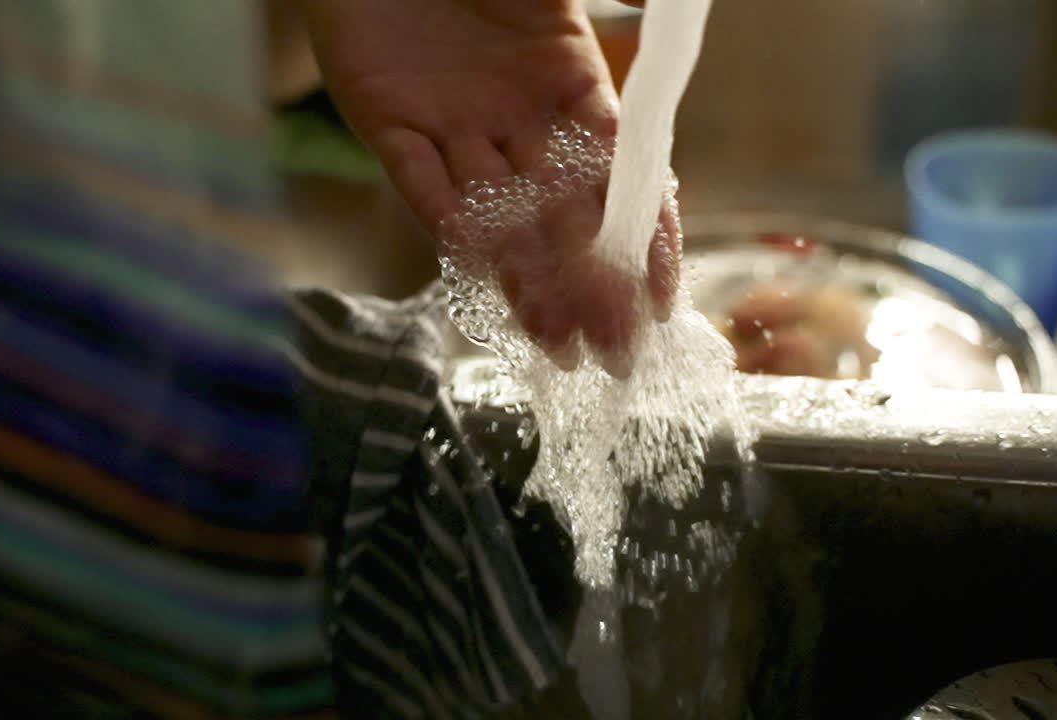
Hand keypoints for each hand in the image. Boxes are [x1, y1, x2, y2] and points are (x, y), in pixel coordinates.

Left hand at [304, 0, 680, 376]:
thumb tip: (668, 9)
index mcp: (572, 85)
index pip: (619, 175)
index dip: (642, 236)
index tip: (663, 296)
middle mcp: (517, 119)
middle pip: (561, 215)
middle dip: (590, 284)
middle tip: (614, 350)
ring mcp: (455, 126)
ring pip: (497, 214)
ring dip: (525, 276)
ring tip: (556, 342)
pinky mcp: (388, 123)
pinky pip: (421, 181)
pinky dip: (446, 215)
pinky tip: (477, 262)